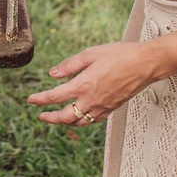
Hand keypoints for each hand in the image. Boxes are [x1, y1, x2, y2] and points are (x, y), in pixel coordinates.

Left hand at [26, 40, 159, 126]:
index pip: (55, 96)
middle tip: (41, 115)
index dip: (40, 99)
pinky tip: (78, 116)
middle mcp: (91, 100)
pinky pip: (92, 121)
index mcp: (84, 84)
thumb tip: (52, 74)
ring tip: (56, 118)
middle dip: (50, 118)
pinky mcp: (112, 109)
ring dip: (65, 122)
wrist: (145, 64)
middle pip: (65, 117)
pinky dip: (81, 121)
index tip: (31, 100)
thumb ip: (69, 65)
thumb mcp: (91, 53)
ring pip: (79, 122)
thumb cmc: (120, 55)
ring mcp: (102, 106)